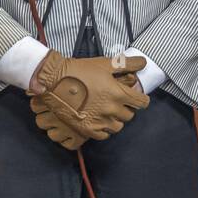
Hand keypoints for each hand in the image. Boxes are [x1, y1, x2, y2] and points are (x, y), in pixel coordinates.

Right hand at [27, 49, 149, 148]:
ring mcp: (99, 121)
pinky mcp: (87, 129)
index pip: (142, 103)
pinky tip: (99, 119)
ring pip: (118, 126)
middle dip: (127, 108)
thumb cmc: (80, 70)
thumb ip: (127, 64)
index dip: (142, 99)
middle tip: (119, 101)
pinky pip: (104, 135)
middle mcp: (111, 110)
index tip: (138, 98)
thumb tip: (142, 63)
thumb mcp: (105, 64)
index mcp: (118, 93)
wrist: (54, 80)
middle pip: (130, 115)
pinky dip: (104, 129)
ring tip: (108, 111)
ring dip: (116, 119)